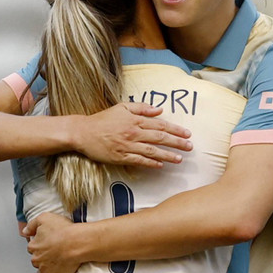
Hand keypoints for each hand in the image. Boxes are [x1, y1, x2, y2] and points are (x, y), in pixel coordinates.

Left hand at [25, 213, 79, 272]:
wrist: (76, 242)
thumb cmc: (63, 230)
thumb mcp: (45, 218)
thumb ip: (32, 224)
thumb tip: (25, 232)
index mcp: (34, 245)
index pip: (32, 246)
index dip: (40, 244)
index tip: (47, 242)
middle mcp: (37, 258)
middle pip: (36, 259)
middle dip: (43, 256)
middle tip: (54, 251)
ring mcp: (44, 270)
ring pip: (41, 272)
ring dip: (46, 269)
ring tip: (56, 264)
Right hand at [72, 103, 191, 167]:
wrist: (83, 132)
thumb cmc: (103, 119)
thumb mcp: (122, 107)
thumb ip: (141, 108)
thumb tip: (159, 110)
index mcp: (135, 120)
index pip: (160, 125)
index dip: (175, 129)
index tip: (187, 134)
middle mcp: (133, 133)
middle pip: (159, 138)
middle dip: (177, 143)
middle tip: (190, 147)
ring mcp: (127, 146)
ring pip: (152, 151)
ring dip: (167, 155)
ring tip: (179, 159)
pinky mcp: (120, 157)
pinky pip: (139, 161)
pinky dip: (151, 163)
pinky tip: (161, 165)